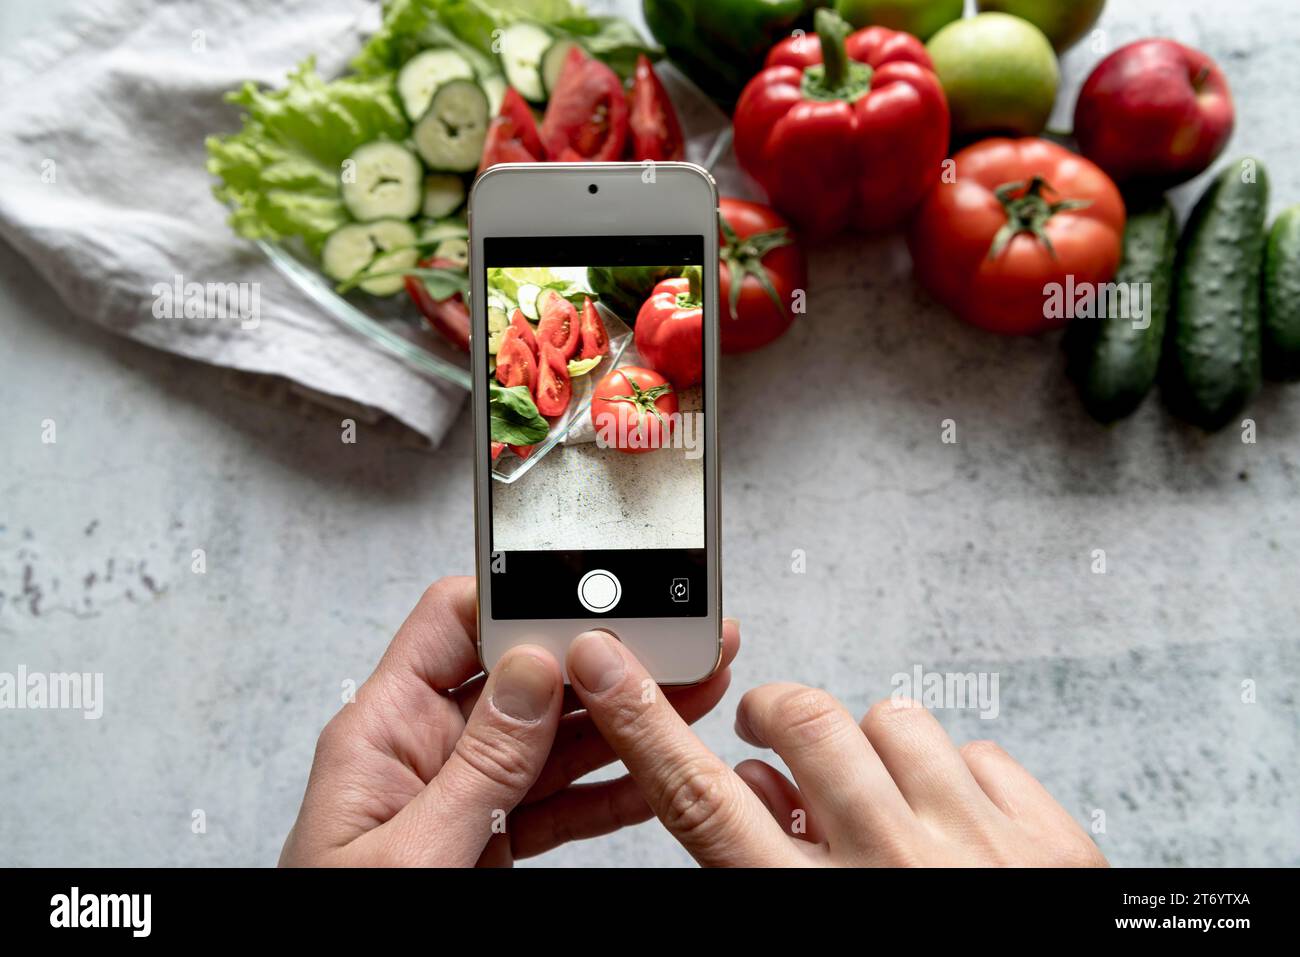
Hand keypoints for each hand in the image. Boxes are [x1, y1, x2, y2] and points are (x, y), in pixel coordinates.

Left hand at [279, 577, 739, 865]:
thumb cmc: (341, 923)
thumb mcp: (409, 851)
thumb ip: (475, 765)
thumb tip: (531, 670)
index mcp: (382, 730)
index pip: (453, 624)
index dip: (523, 604)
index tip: (592, 603)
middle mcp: (423, 750)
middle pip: (522, 680)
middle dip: (597, 663)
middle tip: (669, 649)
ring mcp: (459, 794)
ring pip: (552, 740)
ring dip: (622, 723)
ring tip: (684, 699)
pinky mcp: (486, 837)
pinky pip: (556, 801)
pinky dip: (608, 791)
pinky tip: (651, 775)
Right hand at [566, 631, 1107, 866]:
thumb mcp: (810, 935)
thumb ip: (768, 864)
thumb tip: (760, 785)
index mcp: (811, 909)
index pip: (702, 802)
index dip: (646, 727)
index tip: (610, 670)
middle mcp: (892, 870)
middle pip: (804, 723)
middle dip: (780, 717)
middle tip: (776, 733)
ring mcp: (978, 847)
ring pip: (894, 720)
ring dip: (875, 748)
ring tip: (880, 796)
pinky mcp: (1048, 839)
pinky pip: (979, 752)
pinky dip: (956, 777)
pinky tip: (952, 821)